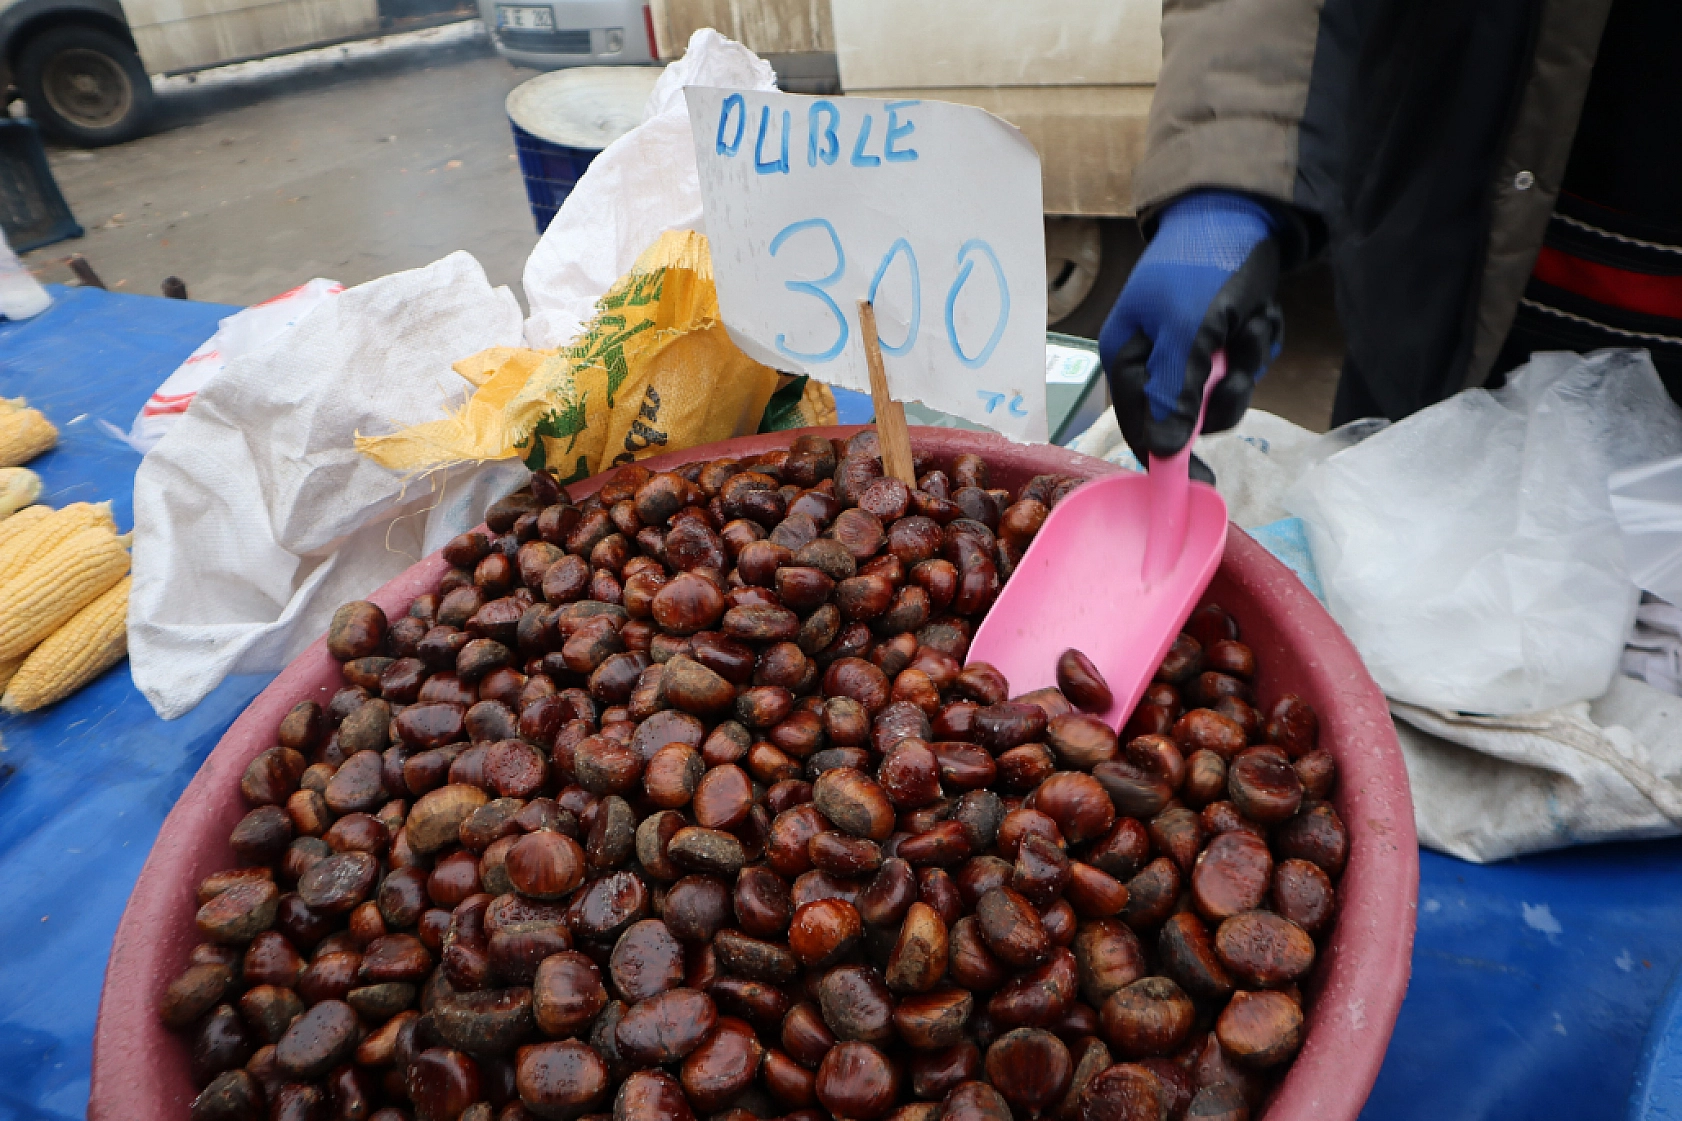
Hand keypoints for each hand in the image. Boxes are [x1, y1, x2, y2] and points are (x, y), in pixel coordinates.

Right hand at [1099, 191, 1284, 459]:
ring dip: (1247, 361)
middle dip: (1223, 391)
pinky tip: (1258, 313)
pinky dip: (1259, 343)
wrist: (1242, 208)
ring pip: (1225, 391)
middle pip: (1190, 415)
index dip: (1168, 456)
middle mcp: (1155, 358)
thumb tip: (1165, 451)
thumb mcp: (1190, 332)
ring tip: (1251, 321)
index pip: (1140, 426)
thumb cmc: (1203, 267)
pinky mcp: (1224, 337)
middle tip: (1237, 361)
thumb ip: (1175, 393)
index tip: (1201, 481)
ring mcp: (1192, 348)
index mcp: (1127, 357)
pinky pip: (1245, 365)